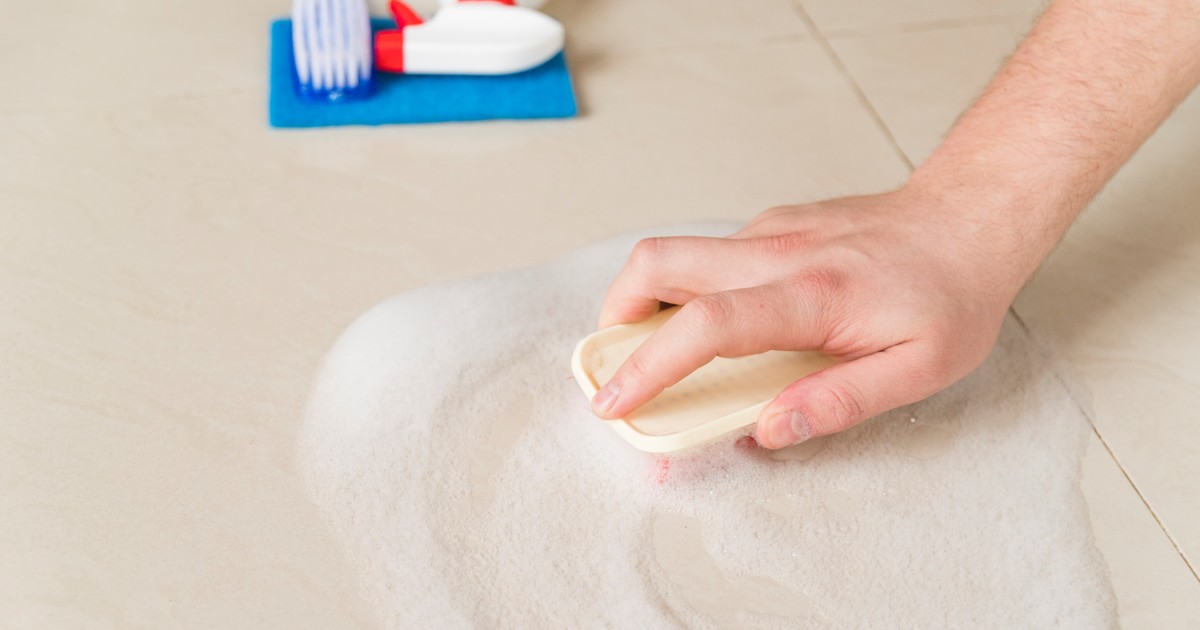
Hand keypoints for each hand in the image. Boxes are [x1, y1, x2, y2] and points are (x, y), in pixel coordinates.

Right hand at [591, 186, 1038, 448]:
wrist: (970, 217)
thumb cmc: (951, 295)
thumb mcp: (920, 369)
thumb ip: (841, 401)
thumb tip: (769, 428)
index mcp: (813, 295)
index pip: (708, 325)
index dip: (651, 366)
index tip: (617, 403)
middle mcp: (777, 252)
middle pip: (660, 262)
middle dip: (617, 314)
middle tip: (618, 364)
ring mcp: (770, 231)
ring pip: (676, 253)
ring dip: (645, 301)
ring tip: (659, 354)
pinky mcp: (771, 225)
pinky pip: (709, 255)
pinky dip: (688, 291)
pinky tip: (722, 324)